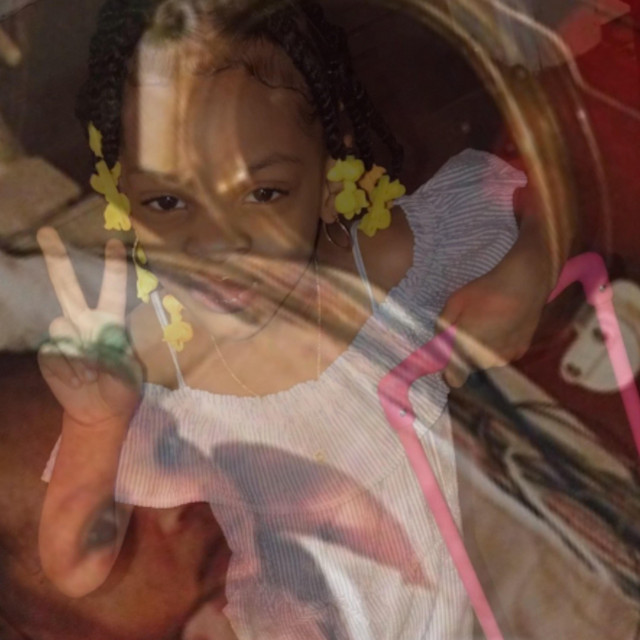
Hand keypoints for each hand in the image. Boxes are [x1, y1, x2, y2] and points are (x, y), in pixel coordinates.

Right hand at [37, 227, 141, 426]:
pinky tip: (78, 380)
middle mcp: (85, 322)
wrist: (99, 411)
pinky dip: (68, 367)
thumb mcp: (131, 370)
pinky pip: (54, 349)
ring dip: (77, 350)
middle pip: (68, 288)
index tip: (114, 243)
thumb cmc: (122, 387)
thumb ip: (119, 350)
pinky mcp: (49, 352)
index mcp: (110, 321)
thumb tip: (102, 334)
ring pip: (61, 324)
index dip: (113, 267)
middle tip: (47, 233)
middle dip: (57, 262)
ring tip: (92, 374)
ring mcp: (65, 336)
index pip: (112, 290)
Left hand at [438, 247, 550, 387]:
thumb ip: (442, 326)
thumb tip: (438, 344)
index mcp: (467, 345)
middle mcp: (486, 356)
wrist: (525, 283)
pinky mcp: (520, 352)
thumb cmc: (486, 290)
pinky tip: (499, 333)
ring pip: (486, 364)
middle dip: (463, 358)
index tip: (445, 366)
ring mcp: (505, 356)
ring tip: (484, 332)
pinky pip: (502, 358)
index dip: (448, 373)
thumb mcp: (455, 302)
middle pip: (469, 368)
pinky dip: (497, 351)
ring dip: (480, 355)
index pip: (454, 375)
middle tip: (465, 337)